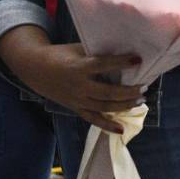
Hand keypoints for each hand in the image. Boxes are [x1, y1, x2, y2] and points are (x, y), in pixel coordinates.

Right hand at [7, 42, 142, 133]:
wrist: (35, 69)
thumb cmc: (60, 55)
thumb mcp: (77, 49)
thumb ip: (96, 52)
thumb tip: (122, 50)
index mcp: (79, 67)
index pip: (103, 64)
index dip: (121, 62)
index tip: (138, 60)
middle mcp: (78, 86)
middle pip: (108, 92)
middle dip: (129, 91)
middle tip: (144, 87)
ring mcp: (77, 100)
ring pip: (104, 106)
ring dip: (124, 105)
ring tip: (140, 100)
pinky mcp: (75, 108)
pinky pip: (93, 119)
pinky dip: (107, 125)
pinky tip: (121, 130)